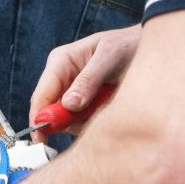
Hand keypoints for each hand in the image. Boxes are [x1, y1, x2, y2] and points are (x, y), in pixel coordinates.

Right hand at [28, 24, 140, 141]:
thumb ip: (89, 79)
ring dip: (88, 121)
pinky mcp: (85, 105)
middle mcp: (62, 79)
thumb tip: (68, 104)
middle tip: (94, 119)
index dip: (40, 118)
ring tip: (109, 104)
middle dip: (71, 122)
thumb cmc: (126, 45)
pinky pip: (83, 123)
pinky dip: (96, 122)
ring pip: (69, 121)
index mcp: (61, 62)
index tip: (43, 138)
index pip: (41, 95)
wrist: (144, 48)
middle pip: (52, 113)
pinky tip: (110, 107)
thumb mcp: (109, 57)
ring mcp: (73, 93)